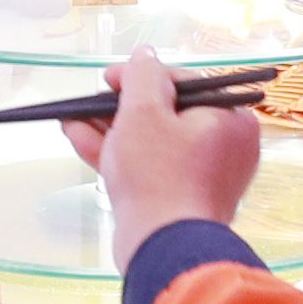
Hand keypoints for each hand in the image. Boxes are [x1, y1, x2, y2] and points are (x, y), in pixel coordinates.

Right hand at [95, 50, 261, 264]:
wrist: (163, 248)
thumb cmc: (158, 175)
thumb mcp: (143, 111)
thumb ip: (142, 76)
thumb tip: (145, 56)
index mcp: (230, 119)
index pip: (183, 82)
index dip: (141, 76)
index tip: (109, 78)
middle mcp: (225, 147)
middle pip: (167, 114)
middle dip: (121, 107)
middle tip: (93, 101)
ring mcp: (204, 177)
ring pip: (153, 143)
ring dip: (112, 129)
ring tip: (72, 118)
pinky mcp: (182, 201)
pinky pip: (151, 168)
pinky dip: (119, 155)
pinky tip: (79, 137)